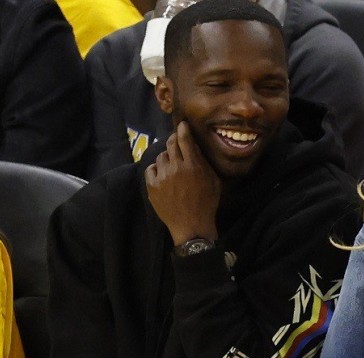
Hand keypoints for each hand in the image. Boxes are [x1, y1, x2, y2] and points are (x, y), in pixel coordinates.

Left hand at [144, 121, 220, 245]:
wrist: (191, 226)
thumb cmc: (206, 204)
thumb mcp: (213, 181)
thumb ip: (204, 163)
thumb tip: (195, 147)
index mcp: (193, 165)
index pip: (184, 139)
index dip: (182, 129)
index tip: (182, 125)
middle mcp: (176, 168)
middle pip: (170, 144)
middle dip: (173, 140)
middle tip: (176, 143)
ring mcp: (162, 177)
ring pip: (160, 156)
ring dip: (166, 158)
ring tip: (171, 166)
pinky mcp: (152, 186)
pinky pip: (150, 169)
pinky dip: (156, 170)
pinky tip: (162, 176)